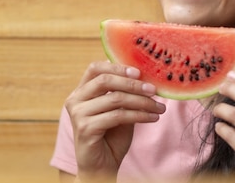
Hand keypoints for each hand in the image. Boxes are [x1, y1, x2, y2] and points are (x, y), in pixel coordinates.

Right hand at [64, 61, 165, 181]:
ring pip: (115, 99)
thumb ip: (123, 93)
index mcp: (81, 91)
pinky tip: (152, 118)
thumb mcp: (118, 109)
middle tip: (153, 89)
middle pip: (105, 80)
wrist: (102, 167)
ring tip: (158, 106)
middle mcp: (75, 100)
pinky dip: (139, 115)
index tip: (139, 72)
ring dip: (141, 102)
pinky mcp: (85, 128)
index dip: (117, 66)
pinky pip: (117, 116)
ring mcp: (78, 114)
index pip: (95, 68)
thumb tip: (143, 74)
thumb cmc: (111, 137)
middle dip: (132, 84)